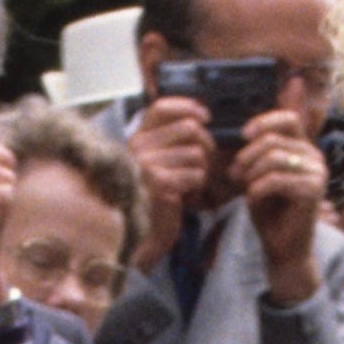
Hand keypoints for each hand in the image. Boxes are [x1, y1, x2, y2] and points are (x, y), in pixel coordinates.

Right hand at [124, 90, 210, 272]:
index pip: (162, 107)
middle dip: (206, 146)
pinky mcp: (161, 184)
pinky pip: (196, 175)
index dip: (188, 106)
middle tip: (204, 164)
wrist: (142, 236)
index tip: (205, 116)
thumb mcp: (158, 163)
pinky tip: (186, 197)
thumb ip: (171, 140)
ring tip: (189, 186)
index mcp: (137, 138)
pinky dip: (198, 188)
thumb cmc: (155, 199)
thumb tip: (200, 119)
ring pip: (197, 154)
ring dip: (202, 172)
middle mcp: (139, 147)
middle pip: (189, 129)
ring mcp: (148, 165)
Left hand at [231, 109, 329, 304]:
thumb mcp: (259, 176)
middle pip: (274, 140)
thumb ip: (259, 153)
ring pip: (274, 158)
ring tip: (245, 189)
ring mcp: (317, 174)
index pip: (288, 119)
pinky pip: (277, 179)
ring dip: (251, 173)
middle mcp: (315, 158)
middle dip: (248, 156)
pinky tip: (252, 199)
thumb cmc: (270, 214)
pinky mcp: (313, 192)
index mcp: (304, 150)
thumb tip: (245, 132)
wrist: (284, 250)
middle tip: (234, 175)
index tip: (243, 136)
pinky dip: (258, 188)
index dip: (264, 122)